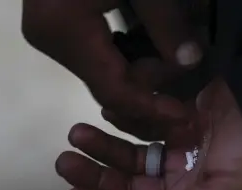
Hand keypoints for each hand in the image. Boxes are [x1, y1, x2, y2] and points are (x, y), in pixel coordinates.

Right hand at [22, 0, 207, 123]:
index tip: (181, 114)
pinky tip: (148, 44)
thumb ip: (168, 23)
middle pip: (107, 83)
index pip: (113, 89)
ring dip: (139, 69)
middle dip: (148, 83)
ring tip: (169, 52)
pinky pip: (94, 54)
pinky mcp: (56, 25)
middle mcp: (50, 40)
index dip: (150, 107)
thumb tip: (191, 62)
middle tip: (182, 69)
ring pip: (102, 70)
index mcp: (65, 30)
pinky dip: (124, 55)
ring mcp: (50, 33)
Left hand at [56, 79, 241, 189]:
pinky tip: (108, 114)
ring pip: (132, 155)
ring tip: (77, 134)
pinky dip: (126, 120)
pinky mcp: (179, 122)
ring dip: (104, 146)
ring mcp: (179, 151)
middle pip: (128, 185)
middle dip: (96, 175)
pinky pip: (146, 124)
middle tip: (66, 160)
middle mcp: (180, 183)